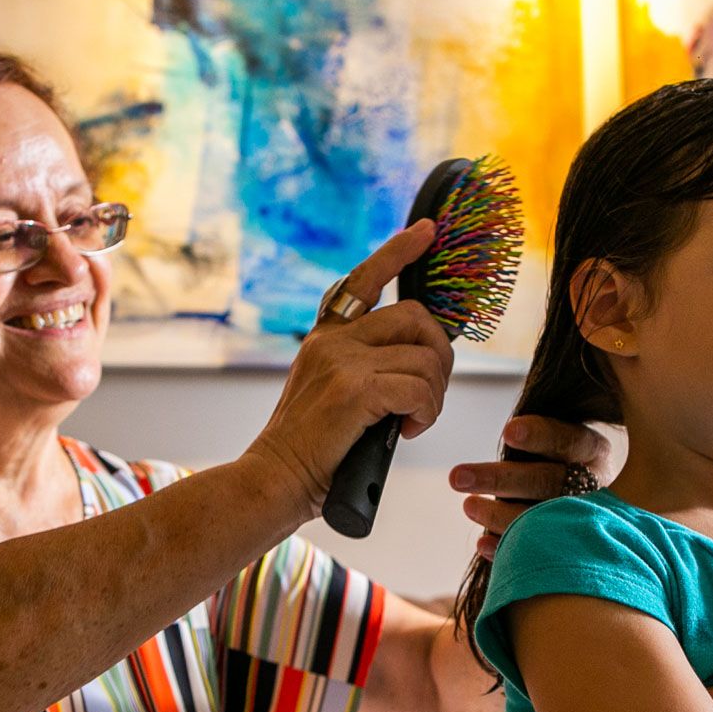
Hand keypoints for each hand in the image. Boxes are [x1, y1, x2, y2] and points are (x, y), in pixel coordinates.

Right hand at [243, 221, 454, 516]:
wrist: (273, 481)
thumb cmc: (310, 453)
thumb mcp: (330, 396)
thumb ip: (361, 369)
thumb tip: (417, 364)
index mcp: (326, 338)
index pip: (363, 280)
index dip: (399, 251)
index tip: (428, 230)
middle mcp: (332, 340)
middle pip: (415, 317)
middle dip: (439, 354)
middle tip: (430, 393)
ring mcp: (341, 361)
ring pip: (424, 357)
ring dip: (434, 394)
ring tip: (412, 421)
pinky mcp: (354, 389)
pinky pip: (419, 388)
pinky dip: (426, 413)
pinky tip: (408, 431)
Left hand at [448, 416, 617, 560]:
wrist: (591, 512)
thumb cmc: (561, 467)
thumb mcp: (560, 447)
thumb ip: (539, 439)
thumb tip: (505, 429)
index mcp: (593, 451)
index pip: (567, 440)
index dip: (539, 435)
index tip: (508, 432)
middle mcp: (596, 485)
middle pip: (546, 481)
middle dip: (499, 479)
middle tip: (457, 477)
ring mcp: (587, 520)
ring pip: (542, 519)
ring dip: (499, 515)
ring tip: (469, 506)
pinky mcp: (574, 549)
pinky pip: (538, 553)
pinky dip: (507, 547)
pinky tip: (483, 543)